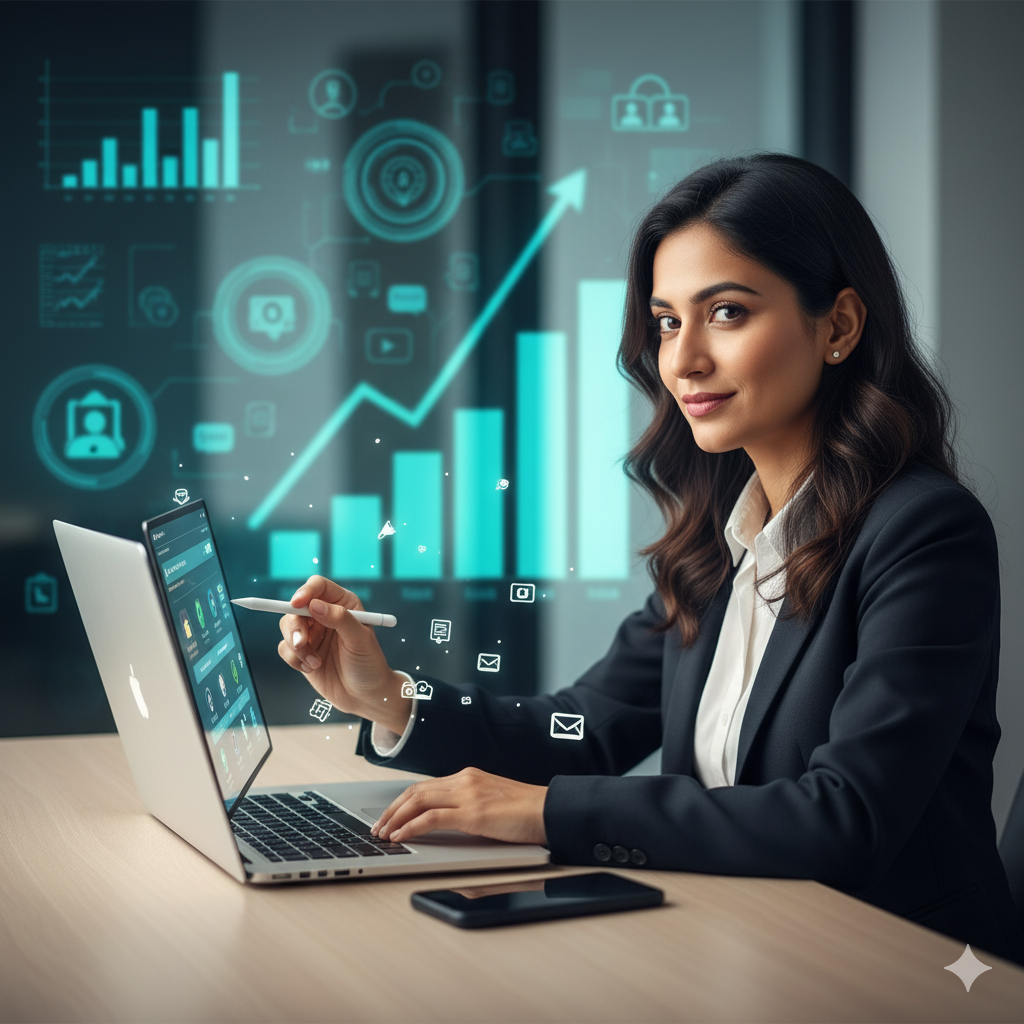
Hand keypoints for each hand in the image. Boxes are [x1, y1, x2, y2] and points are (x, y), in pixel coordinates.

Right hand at [277, 575, 409, 733]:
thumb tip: (314, 605)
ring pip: (287, 626)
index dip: (305, 592)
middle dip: (295, 625)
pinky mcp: (302, 651)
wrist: (364, 696)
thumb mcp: (359, 639)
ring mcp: (312, 633)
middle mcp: (325, 614)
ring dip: (296, 646)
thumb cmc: (368, 664)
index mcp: (343, 604)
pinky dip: (294, 659)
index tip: (297, 604)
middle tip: (301, 643)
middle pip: (296, 606)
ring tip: (315, 663)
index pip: (318, 586)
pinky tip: (311, 669)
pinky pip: (285, 647)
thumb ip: (339, 619)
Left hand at [371, 767, 547, 845]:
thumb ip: (468, 809)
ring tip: (384, 833)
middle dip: (392, 809)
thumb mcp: (491, 806)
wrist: (551, 810)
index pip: (425, 786)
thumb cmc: (527, 813)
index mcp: (469, 777)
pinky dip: (411, 827)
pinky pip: (431, 818)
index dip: (402, 801)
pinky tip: (401, 837)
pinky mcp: (473, 813)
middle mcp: (465, 780)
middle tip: (378, 826)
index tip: (389, 816)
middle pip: (415, 791)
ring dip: (395, 818)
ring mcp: (468, 794)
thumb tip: (444, 826)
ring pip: (418, 801)